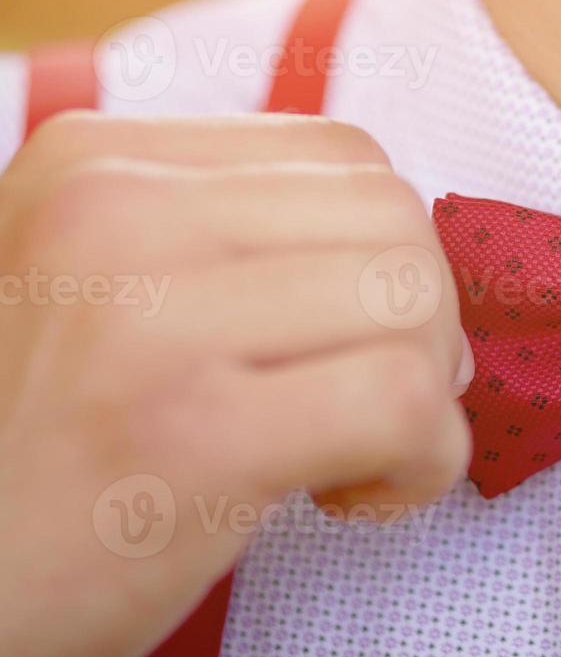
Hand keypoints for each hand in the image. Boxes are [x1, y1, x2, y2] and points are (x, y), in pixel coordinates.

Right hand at [0, 113, 471, 656]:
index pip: (345, 158)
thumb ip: (235, 254)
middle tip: (365, 409)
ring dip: (424, 395)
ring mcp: (146, 321)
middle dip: (421, 325)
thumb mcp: (99, 299)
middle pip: (395, 222)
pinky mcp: (190, 438)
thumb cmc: (40, 464)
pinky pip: (402, 402)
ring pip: (412, 301)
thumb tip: (419, 275)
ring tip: (350, 457)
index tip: (350, 343)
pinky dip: (423, 460)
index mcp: (96, 165)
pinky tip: (353, 498)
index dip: (389, 254)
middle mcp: (112, 213)